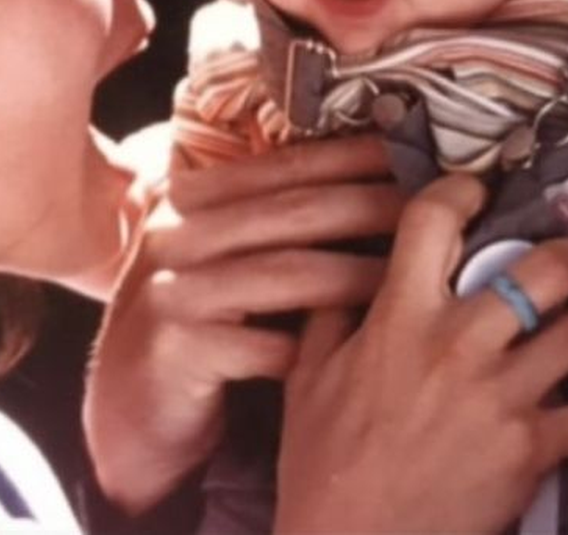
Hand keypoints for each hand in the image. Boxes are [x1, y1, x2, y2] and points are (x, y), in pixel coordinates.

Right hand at [83, 135, 404, 512]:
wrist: (131, 418)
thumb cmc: (198, 328)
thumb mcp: (223, 261)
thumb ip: (273, 220)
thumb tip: (371, 179)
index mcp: (187, 198)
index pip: (283, 165)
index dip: (351, 156)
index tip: (409, 150)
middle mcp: (173, 233)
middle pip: (292, 212)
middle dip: (370, 205)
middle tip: (436, 209)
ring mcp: (169, 290)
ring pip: (286, 272)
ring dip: (359, 273)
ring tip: (419, 275)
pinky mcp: (174, 350)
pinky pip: (266, 344)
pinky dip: (321, 347)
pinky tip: (368, 350)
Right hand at [276, 175, 567, 534]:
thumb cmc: (324, 466)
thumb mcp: (309, 379)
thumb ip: (330, 316)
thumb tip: (346, 274)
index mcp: (400, 316)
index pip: (432, 222)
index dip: (462, 190)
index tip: (481, 188)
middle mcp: (458, 342)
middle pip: (540, 268)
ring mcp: (500, 394)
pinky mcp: (531, 448)